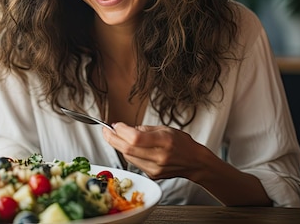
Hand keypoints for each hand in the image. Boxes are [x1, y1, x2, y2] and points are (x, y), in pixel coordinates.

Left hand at [103, 122, 272, 205]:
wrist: (194, 162)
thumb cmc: (181, 142)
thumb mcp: (165, 128)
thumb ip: (144, 129)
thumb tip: (123, 128)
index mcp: (164, 141)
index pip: (135, 138)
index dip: (121, 131)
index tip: (114, 125)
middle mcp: (159, 156)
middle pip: (128, 149)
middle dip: (112, 139)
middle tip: (105, 131)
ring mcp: (155, 168)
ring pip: (128, 157)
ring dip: (118, 146)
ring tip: (115, 136)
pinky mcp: (152, 175)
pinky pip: (134, 162)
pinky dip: (128, 153)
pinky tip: (128, 147)